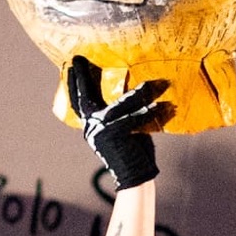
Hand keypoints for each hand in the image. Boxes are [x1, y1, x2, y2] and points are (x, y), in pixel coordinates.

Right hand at [69, 56, 170, 190]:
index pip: (79, 101)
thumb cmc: (132, 152)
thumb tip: (130, 88)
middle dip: (83, 77)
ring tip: (154, 81)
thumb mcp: (123, 128)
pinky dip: (152, 111)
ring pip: (122, 104)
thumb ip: (121, 112)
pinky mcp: (116, 135)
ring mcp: (102, 131)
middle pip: (86, 97)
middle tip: (79, 58)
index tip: (72, 65)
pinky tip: (164, 105)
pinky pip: (136, 117)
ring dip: (141, 92)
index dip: (75, 83)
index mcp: (91, 126)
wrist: (135, 177)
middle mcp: (92, 128)